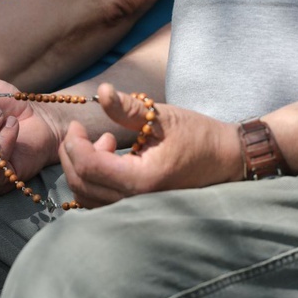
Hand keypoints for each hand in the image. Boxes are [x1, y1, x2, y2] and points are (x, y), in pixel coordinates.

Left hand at [59, 83, 242, 207]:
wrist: (225, 159)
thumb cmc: (198, 136)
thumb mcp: (163, 116)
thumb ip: (128, 108)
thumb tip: (103, 91)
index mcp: (142, 179)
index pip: (89, 166)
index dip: (74, 143)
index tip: (77, 124)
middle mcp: (135, 199)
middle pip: (80, 183)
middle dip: (72, 154)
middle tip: (82, 131)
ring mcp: (134, 207)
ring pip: (85, 196)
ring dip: (82, 168)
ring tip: (103, 144)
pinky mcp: (134, 206)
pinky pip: (98, 200)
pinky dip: (91, 180)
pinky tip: (108, 158)